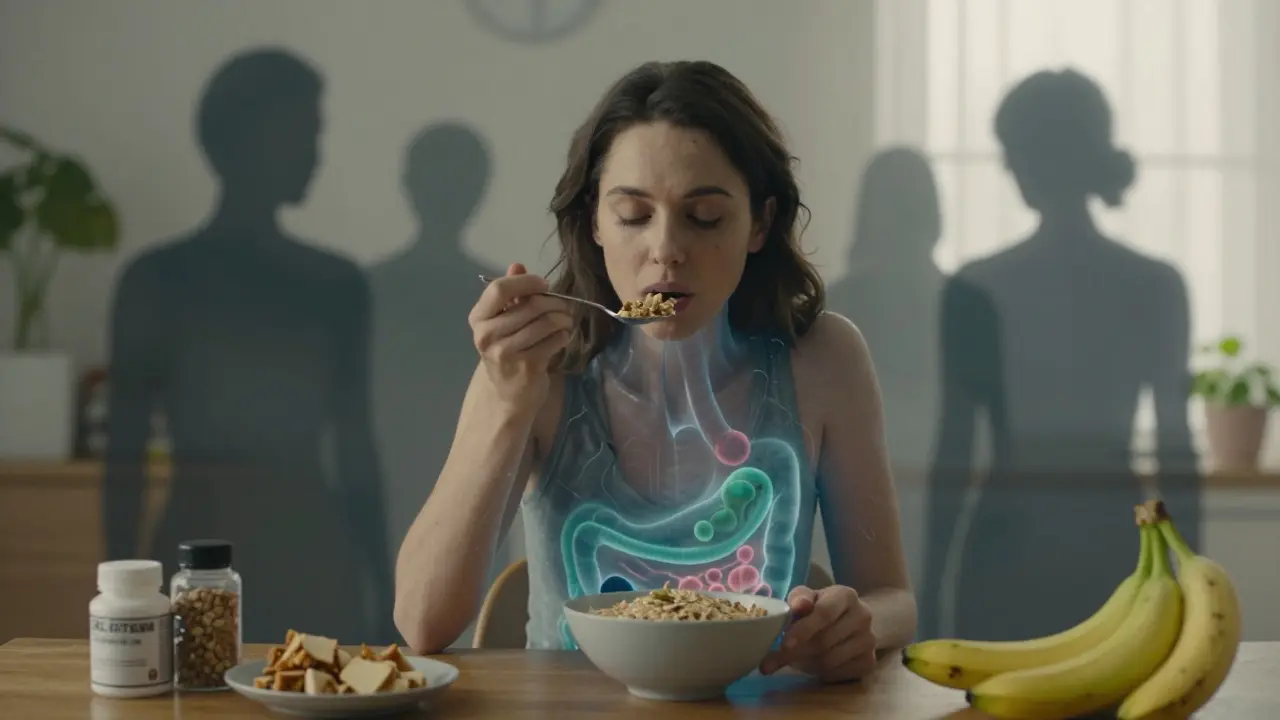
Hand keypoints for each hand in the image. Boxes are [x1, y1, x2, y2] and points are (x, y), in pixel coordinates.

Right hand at [469, 262, 574, 407]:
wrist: (509, 392)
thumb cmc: (508, 350)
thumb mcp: (504, 320)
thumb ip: (511, 292)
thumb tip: (518, 265)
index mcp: (478, 318)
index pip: (499, 289)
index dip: (526, 282)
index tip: (544, 284)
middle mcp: (487, 335)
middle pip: (530, 305)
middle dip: (555, 303)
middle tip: (564, 307)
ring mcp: (505, 353)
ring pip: (546, 322)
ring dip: (563, 319)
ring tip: (565, 321)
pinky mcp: (527, 367)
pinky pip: (554, 340)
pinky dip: (564, 335)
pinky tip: (562, 337)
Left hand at [760, 585, 877, 682]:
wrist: (854, 620)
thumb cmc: (823, 607)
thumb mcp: (809, 597)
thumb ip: (799, 599)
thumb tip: (798, 606)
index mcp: (846, 595)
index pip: (824, 614)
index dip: (803, 630)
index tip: (784, 644)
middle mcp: (863, 616)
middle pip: (824, 641)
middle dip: (797, 652)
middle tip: (776, 659)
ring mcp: (870, 641)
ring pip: (830, 661)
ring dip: (807, 663)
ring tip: (798, 657)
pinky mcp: (870, 662)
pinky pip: (837, 674)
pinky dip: (821, 673)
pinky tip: (815, 664)